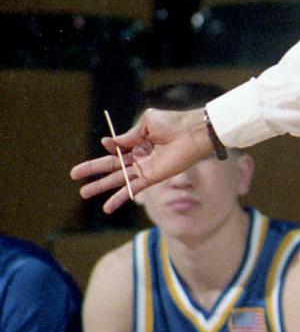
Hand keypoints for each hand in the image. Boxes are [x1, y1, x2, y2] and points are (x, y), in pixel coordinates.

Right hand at [71, 107, 214, 213]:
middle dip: (93, 171)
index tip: (105, 144)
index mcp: (138, 141)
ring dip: (101, 187)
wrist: (192, 133)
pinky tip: (108, 207)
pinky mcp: (152, 178)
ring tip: (83, 193)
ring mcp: (144, 168)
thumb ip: (128, 136)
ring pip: (118, 179)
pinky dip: (121, 197)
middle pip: (111, 166)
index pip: (117, 148)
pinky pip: (133, 189)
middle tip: (74, 176)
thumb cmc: (173, 123)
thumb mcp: (147, 123)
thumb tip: (109, 143)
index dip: (109, 147)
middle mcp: (140, 156)